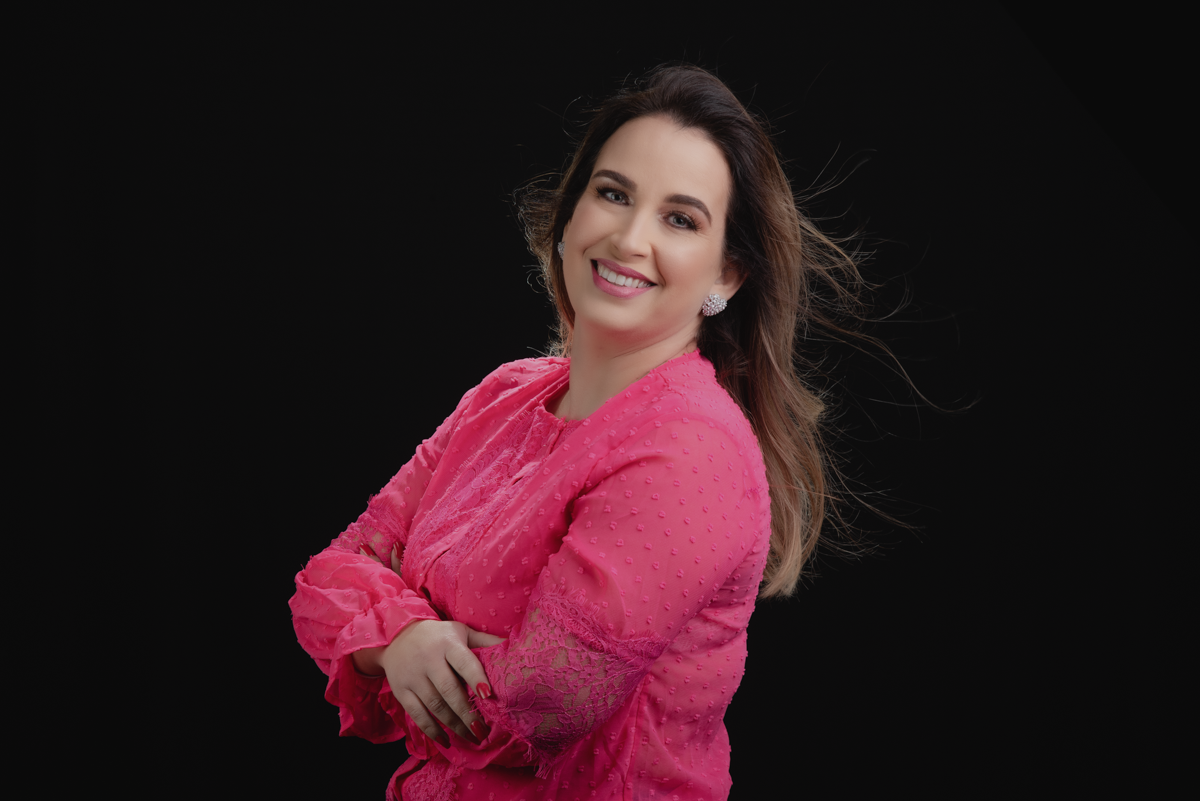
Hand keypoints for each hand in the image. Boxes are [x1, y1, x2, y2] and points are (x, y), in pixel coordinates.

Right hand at [358, 619, 504, 746]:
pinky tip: (446, 741)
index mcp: (448, 643)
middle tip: (484, 731)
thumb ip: (485, 642)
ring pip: (434, 705)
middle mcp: (428, 659)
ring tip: (472, 738)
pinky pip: (417, 714)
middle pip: (449, 690)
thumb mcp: (461, 632)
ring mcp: (413, 676)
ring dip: (454, 725)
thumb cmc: (438, 636)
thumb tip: (513, 647)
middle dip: (467, 713)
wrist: (397, 635)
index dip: (476, 678)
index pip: (464, 662)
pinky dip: (431, 730)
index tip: (489, 696)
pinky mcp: (401, 691)